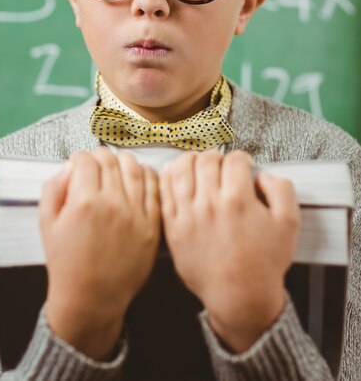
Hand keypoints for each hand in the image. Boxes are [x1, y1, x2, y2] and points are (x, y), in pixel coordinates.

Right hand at [40, 147, 160, 359]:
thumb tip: (69, 168)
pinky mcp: (152, 224)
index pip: (86, 160)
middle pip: (111, 159)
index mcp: (85, 202)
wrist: (92, 298)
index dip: (79, 157)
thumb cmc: (68, 264)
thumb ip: (53, 188)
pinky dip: (146, 175)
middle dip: (99, 156)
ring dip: (123, 162)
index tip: (78, 162)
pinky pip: (154, 187)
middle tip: (95, 164)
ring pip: (135, 167)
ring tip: (115, 168)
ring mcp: (136, 214)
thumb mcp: (47, 224)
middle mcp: (113, 204)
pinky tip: (137, 177)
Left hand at [159, 149, 299, 352]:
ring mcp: (189, 215)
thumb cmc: (262, 265)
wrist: (240, 296)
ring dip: (191, 160)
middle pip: (208, 160)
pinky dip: (168, 176)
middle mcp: (211, 204)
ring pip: (181, 169)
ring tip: (198, 163)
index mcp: (239, 201)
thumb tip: (263, 175)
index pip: (235, 160)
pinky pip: (165, 192)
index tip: (243, 164)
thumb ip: (281, 190)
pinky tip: (174, 173)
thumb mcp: (288, 224)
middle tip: (222, 165)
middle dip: (218, 157)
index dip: (242, 158)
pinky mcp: (174, 226)